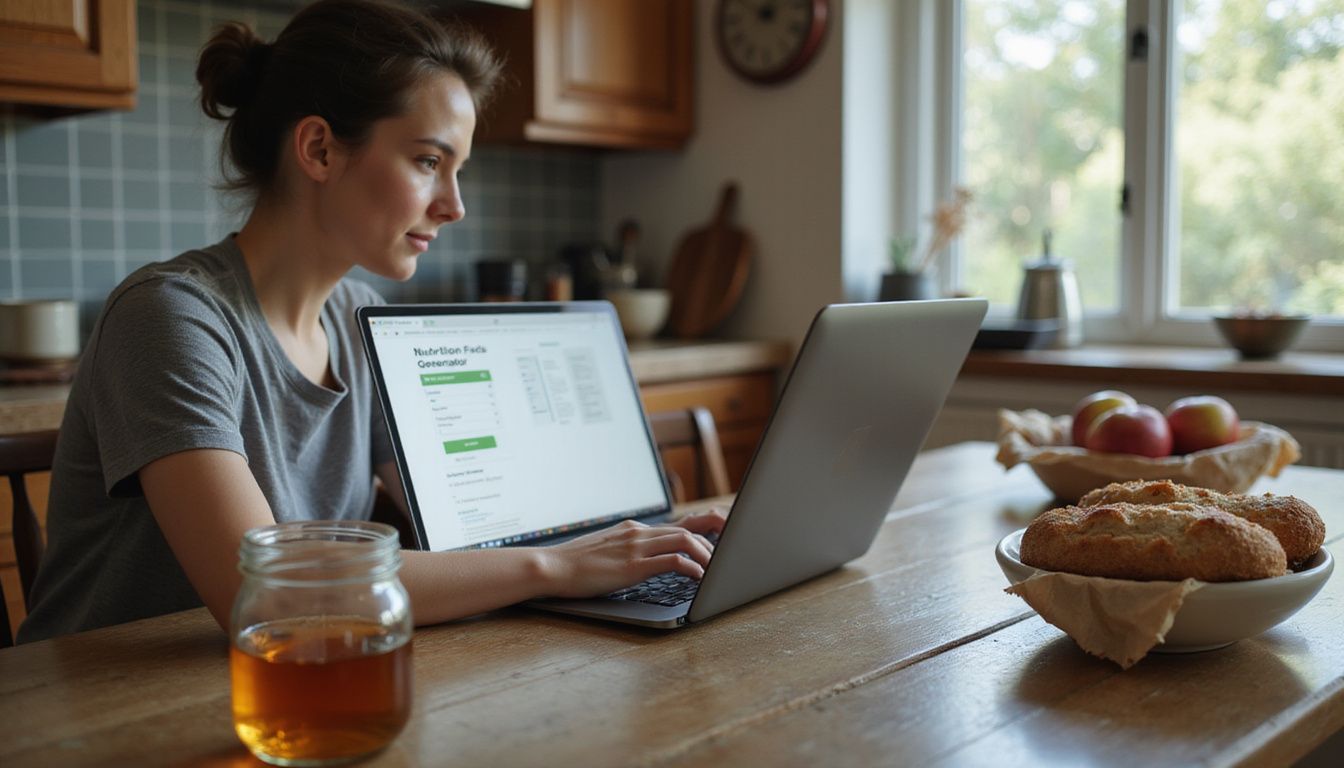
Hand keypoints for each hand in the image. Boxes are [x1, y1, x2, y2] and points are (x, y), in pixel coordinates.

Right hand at [537, 512, 725, 598]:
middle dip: (713, 538)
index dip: (702, 530)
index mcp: (634, 529)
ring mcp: (636, 547)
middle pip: (688, 528)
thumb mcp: (607, 550)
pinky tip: (700, 579)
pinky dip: (692, 568)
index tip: (718, 540)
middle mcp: (638, 533)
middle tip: (730, 552)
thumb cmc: (575, 564)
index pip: (676, 524)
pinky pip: (673, 562)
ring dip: (707, 554)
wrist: (552, 566)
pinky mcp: (633, 565)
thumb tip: (644, 560)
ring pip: (685, 540)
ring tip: (718, 569)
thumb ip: (628, 550)